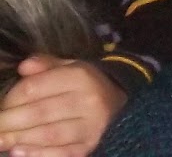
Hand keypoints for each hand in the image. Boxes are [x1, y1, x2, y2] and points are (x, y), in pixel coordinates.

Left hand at [0, 57, 125, 156]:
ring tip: (1, 141)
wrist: (118, 100)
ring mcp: (91, 126)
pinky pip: (60, 153)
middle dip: (9, 123)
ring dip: (19, 140)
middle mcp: (88, 100)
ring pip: (48, 135)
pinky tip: (18, 152)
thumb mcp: (70, 66)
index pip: (35, 88)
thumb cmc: (86, 84)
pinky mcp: (90, 145)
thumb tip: (23, 66)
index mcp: (80, 76)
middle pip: (39, 113)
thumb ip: (46, 64)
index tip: (0, 105)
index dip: (11, 98)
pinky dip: (38, 154)